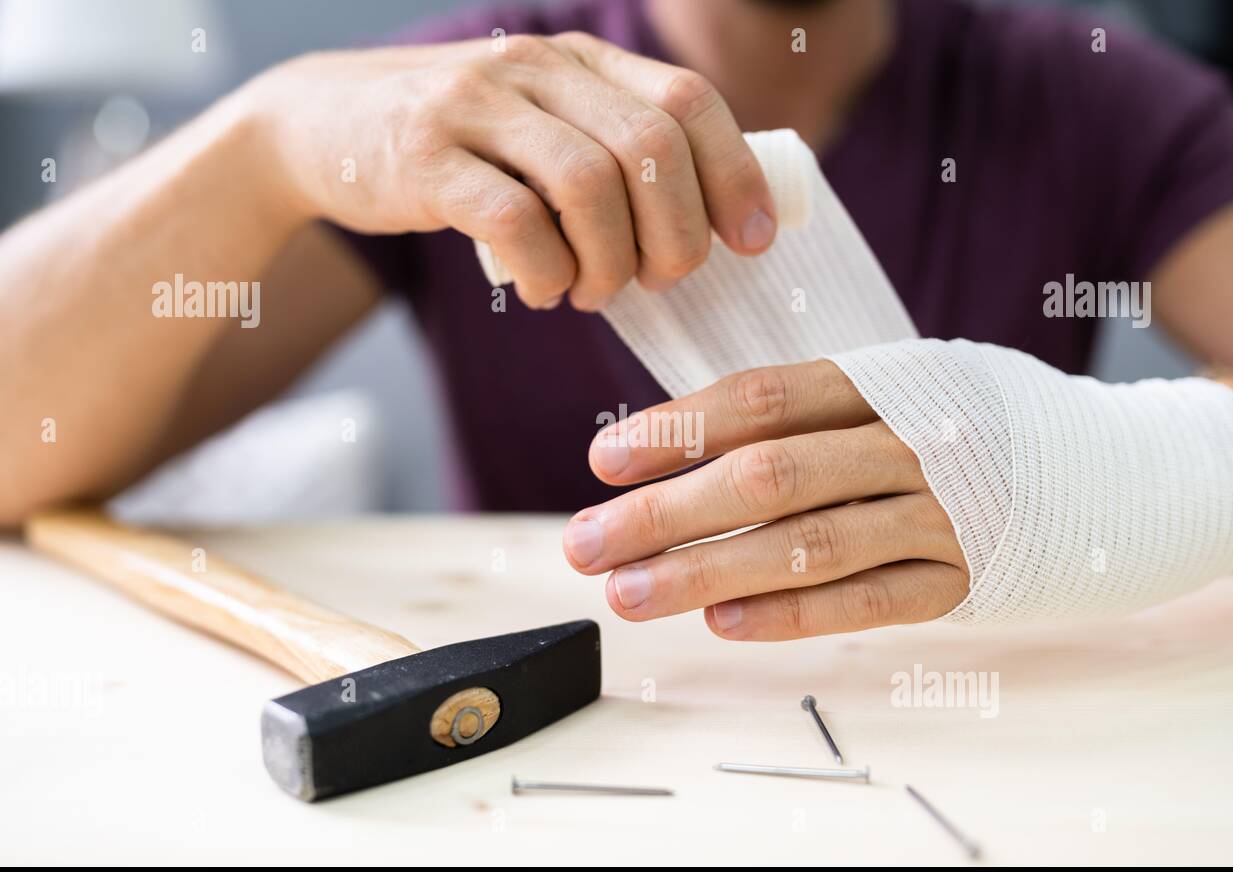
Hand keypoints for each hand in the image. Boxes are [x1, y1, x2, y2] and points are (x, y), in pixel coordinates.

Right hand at [250, 32, 776, 309]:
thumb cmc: (458, 148)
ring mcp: (477, 107)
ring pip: (588, 184)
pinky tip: (543, 291)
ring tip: (595, 291)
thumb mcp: (542, 128)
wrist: (319, 127)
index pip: (687, 99)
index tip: (753, 240)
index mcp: (579, 60)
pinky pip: (514, 221)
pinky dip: (546, 273)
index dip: (734, 174)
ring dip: (610, 262)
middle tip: (661, 280)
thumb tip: (710, 222)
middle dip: (676, 234)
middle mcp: (536, 69)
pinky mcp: (426, 158)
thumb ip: (613, 153)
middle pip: (650, 147)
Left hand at [563, 361, 969, 639]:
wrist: (1115, 472)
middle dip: (665, 513)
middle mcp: (912, 444)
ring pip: (809, 545)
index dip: (677, 431)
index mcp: (884, 382)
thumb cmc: (973, 426)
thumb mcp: (899, 389)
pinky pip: (869, 601)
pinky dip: (793, 613)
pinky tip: (723, 623)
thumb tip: (679, 451)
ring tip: (628, 594)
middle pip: (769, 476)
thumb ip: (808, 413)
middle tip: (585, 545)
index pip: (763, 400)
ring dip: (706, 572)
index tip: (602, 461)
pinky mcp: (965, 581)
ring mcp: (942, 515)